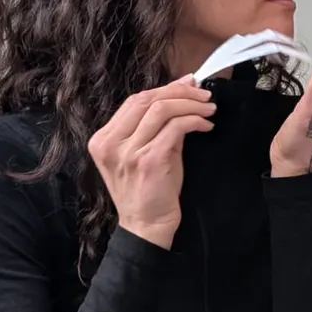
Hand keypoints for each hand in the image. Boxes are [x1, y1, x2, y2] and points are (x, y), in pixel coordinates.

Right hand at [87, 76, 215, 248]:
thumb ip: (153, 127)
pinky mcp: (150, 161)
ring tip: (209, 108)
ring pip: (161, 110)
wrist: (146, 227)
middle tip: (203, 94)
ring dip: (190, 104)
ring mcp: (129, 153)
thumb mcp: (140, 155)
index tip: (187, 85)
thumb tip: (180, 94)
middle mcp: (111, 144)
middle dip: (179, 92)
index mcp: (103, 140)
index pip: (133, 101)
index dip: (164, 89)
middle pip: (145, 100)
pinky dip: (194, 121)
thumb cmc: (148, 193)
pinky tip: (205, 125)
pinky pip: (175, 128)